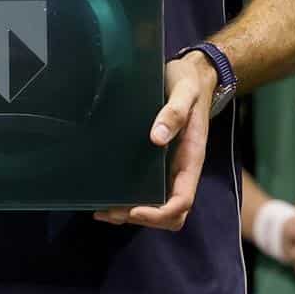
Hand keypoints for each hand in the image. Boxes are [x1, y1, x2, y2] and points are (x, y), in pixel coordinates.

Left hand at [95, 52, 214, 230]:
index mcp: (191, 158)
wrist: (192, 75)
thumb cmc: (189, 83)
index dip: (159, 212)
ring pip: (157, 205)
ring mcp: (169, 167)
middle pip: (169, 212)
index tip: (134, 209)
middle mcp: (181, 169)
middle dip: (142, 218)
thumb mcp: (184, 91)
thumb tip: (156, 138)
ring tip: (102, 210)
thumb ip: (174, 112)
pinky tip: (106, 193)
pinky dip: (129, 198)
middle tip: (109, 211)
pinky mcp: (156, 161)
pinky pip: (147, 189)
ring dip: (132, 213)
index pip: (182, 200)